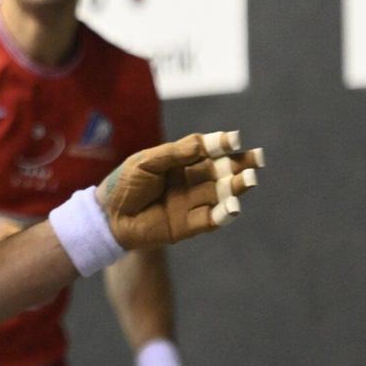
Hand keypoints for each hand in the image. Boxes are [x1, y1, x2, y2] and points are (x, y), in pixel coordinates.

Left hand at [97, 131, 262, 249]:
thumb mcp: (146, 162)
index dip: (221, 144)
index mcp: (180, 162)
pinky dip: (223, 213)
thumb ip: (174, 153)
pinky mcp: (188, 225)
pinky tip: (233, 206)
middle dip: (239, 165)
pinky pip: (210, 219)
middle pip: (220, 171)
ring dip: (235, 188)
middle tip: (257, 159)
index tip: (235, 139)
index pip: (206, 150)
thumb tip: (202, 144)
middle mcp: (190, 181)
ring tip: (248, 180)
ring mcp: (191, 203)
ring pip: (220, 194)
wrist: (109, 216)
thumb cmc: (124, 183)